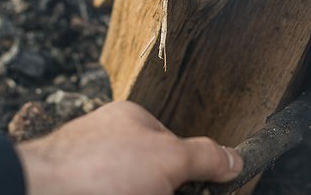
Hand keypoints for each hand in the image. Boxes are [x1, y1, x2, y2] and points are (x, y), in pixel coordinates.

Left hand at [15, 101, 242, 194]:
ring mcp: (88, 176)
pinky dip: (111, 194)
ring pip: (129, 186)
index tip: (202, 189)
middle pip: (150, 175)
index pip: (173, 148)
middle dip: (164, 188)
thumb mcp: (168, 158)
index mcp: (128, 123)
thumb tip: (235, 159)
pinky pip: (105, 191)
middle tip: (163, 193)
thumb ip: (204, 157)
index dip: (188, 175)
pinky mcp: (74, 188)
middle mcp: (105, 146)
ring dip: (144, 190)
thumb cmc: (97, 170)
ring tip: (133, 192)